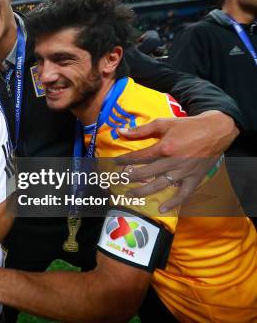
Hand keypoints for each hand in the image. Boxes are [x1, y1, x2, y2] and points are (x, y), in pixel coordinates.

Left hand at [116, 111, 235, 210]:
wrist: (216, 130)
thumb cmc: (188, 125)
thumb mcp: (164, 123)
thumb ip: (141, 129)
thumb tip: (121, 131)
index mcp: (165, 147)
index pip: (139, 157)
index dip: (125, 160)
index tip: (114, 163)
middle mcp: (173, 162)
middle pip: (146, 172)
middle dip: (130, 177)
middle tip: (118, 180)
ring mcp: (184, 172)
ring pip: (160, 185)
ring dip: (144, 191)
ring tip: (131, 195)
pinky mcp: (194, 178)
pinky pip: (183, 193)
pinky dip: (174, 202)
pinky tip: (162, 209)